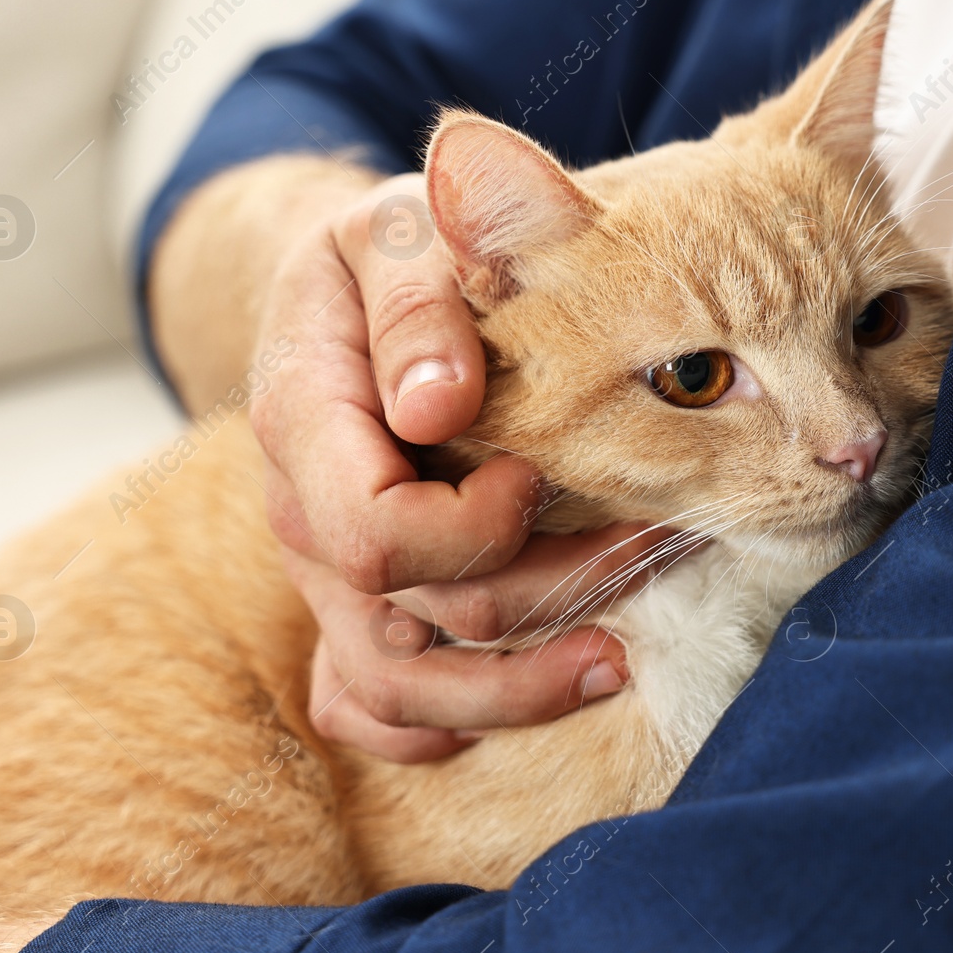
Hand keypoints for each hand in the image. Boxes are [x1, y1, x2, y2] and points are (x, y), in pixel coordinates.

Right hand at [251, 174, 660, 761]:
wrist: (345, 284)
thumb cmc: (392, 249)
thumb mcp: (400, 232)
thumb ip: (415, 305)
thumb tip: (438, 407)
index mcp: (304, 418)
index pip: (373, 530)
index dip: (469, 528)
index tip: (540, 476)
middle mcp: (302, 510)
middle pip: (408, 618)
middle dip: (543, 596)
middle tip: (651, 544)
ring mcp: (321, 567)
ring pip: (397, 682)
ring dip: (514, 687)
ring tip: (619, 659)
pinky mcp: (351, 596)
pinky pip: (363, 700)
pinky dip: (438, 721)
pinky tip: (514, 702)